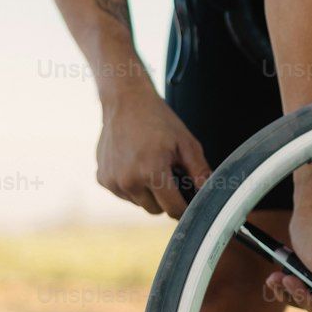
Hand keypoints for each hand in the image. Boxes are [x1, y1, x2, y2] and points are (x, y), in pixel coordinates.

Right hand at [97, 87, 209, 217]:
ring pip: (138, 203)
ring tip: (149, 165)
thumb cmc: (157, 119)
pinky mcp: (102, 179)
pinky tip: (133, 163)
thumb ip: (200, 172)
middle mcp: (129, 181)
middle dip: (164, 198)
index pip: (173, 209)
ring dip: (146, 192)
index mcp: (152, 172)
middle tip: (167, 174)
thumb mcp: (186, 143)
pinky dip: (130, 185)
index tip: (188, 201)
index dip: (184, 207)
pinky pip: (123, 194)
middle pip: (155, 210)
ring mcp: (113, 181)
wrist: (125, 100)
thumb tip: (209, 195)